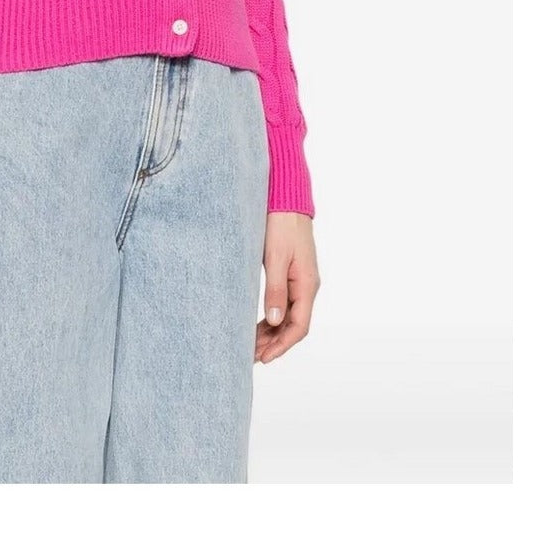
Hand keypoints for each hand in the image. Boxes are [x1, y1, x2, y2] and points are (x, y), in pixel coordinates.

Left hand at [256, 212, 319, 362]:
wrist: (287, 201)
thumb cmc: (281, 225)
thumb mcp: (275, 258)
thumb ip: (275, 290)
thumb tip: (274, 322)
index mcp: (307, 285)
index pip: (299, 326)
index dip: (282, 345)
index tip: (265, 358)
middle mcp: (307, 286)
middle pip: (293, 324)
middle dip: (274, 343)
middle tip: (251, 356)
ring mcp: (300, 280)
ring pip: (288, 316)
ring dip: (272, 332)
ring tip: (251, 344)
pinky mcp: (292, 274)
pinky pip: (284, 303)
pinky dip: (272, 317)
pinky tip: (259, 324)